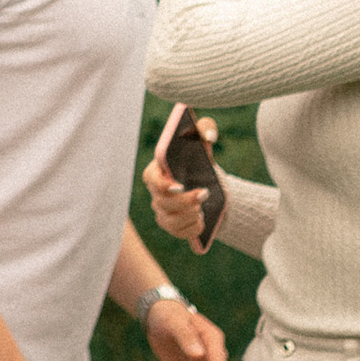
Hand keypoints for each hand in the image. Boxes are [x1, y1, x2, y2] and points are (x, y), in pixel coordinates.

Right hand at [142, 119, 219, 243]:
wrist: (208, 182)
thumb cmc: (199, 159)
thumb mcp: (203, 141)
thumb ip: (205, 128)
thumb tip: (209, 136)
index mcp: (158, 170)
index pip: (150, 179)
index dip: (162, 185)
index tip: (179, 185)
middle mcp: (156, 192)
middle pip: (162, 202)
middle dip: (184, 201)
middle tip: (204, 194)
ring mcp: (162, 210)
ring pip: (170, 220)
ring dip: (189, 215)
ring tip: (203, 208)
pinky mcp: (172, 225)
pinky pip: (179, 233)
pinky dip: (191, 228)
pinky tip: (202, 221)